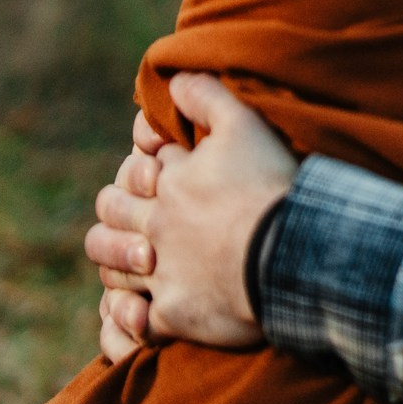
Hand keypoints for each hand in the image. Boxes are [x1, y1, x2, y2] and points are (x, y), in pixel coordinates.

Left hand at [95, 75, 297, 351]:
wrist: (290, 253)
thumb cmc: (270, 187)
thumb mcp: (244, 125)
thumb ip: (206, 96)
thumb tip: (172, 81)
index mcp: (169, 180)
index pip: (134, 170)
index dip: (140, 170)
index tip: (156, 174)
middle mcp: (156, 225)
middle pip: (112, 215)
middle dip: (116, 212)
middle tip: (133, 219)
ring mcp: (161, 272)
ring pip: (114, 267)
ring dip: (118, 262)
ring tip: (137, 263)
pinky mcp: (173, 316)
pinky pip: (135, 323)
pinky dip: (132, 319)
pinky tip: (142, 314)